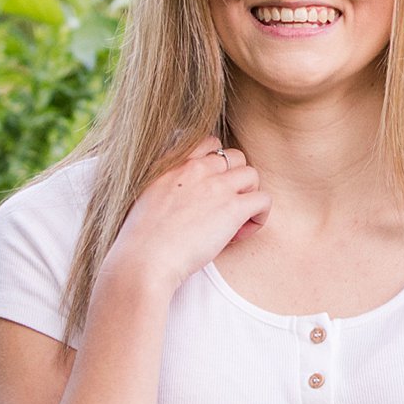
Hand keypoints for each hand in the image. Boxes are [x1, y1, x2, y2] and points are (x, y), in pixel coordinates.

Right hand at [108, 134, 271, 291]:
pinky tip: (242, 233)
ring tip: (234, 222)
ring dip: (249, 196)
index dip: (218, 164)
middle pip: (235, 157)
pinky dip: (259, 216)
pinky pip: (264, 200)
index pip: (209, 143)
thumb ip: (165, 184)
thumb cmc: (139, 240)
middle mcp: (197, 169)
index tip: (211, 188)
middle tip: (224, 208)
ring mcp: (216, 186)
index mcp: (174, 164)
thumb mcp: (146, 197)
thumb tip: (183, 197)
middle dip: (236, 180)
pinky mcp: (232, 208)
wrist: (143, 260)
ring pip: (252, 175)